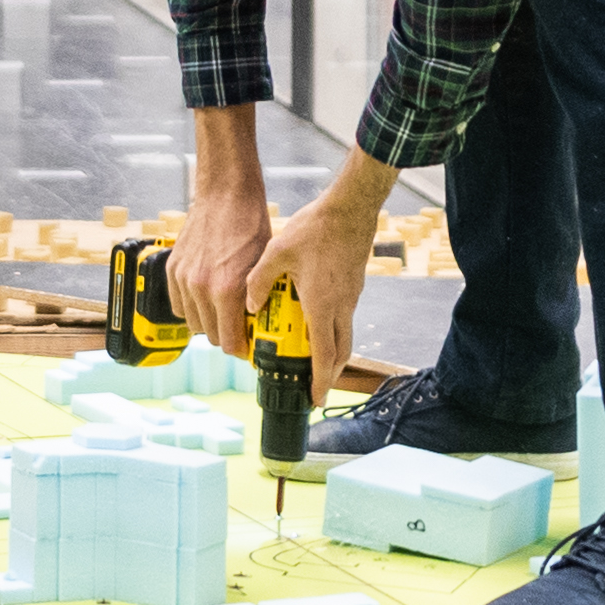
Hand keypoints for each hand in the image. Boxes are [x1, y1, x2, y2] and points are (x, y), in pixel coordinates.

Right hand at [167, 160, 275, 358]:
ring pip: (193, 324)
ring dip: (208, 322)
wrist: (226, 194)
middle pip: (211, 336)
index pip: (229, 342)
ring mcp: (183, 279)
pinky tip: (206, 298)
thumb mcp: (264, 266)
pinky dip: (191, 307)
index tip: (248, 347)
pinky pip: (178, 305)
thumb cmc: (250, 225)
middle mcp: (200, 288)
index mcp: (226, 290)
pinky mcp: (172, 269)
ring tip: (224, 312)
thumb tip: (261, 326)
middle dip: (227, 336)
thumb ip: (258, 299)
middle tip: (240, 329)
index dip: (241, 349)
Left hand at [260, 189, 377, 381]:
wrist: (350, 207)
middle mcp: (340, 305)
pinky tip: (312, 319)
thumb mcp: (277, 252)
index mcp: (322, 304)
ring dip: (330, 352)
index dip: (320, 379)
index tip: (315, 397)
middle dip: (328, 374)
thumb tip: (251, 304)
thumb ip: (260, 280)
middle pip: (340, 352)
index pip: (323, 353)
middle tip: (315, 386)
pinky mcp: (353, 286)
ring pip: (344, 336)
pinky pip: (344, 318)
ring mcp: (350, 296)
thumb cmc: (317, 228)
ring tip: (311, 359)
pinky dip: (331, 329)